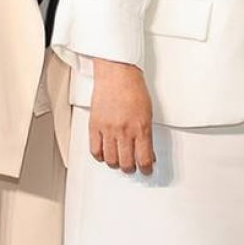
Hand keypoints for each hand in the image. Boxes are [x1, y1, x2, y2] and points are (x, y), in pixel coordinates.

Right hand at [90, 59, 155, 174]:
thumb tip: (148, 151)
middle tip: (132, 167)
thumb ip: (147, 134)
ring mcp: (109, 130)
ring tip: (119, 161)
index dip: (146, 169)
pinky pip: (95, 150)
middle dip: (131, 168)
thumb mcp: (148, 113)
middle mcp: (125, 131)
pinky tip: (104, 154)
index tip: (146, 170)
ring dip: (116, 164)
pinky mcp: (95, 126)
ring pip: (111, 160)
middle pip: (127, 163)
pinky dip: (100, 156)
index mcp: (141, 128)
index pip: (144, 159)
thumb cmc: (133, 89)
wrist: (117, 74)